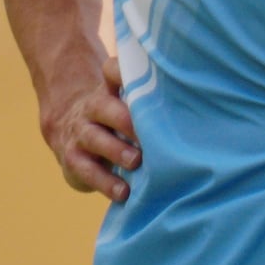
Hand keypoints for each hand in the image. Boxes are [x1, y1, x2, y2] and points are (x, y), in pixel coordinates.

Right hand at [40, 58, 139, 202]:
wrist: (70, 133)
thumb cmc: (115, 120)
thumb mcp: (126, 105)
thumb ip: (148, 103)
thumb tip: (195, 107)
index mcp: (109, 91)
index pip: (112, 71)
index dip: (123, 72)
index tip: (145, 77)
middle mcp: (92, 108)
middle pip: (104, 107)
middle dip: (125, 120)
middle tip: (148, 133)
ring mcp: (80, 134)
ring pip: (94, 139)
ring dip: (116, 150)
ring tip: (136, 161)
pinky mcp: (73, 160)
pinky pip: (88, 171)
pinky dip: (106, 183)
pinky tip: (124, 192)